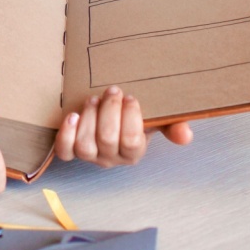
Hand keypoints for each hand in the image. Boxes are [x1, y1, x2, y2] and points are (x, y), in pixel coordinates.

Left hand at [53, 86, 192, 167]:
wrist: (110, 119)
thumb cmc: (133, 119)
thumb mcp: (157, 121)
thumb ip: (173, 126)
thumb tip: (186, 135)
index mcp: (133, 153)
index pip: (132, 141)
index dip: (130, 118)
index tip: (131, 98)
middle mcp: (111, 158)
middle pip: (107, 140)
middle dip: (109, 111)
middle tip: (113, 91)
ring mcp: (90, 156)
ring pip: (85, 145)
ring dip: (89, 118)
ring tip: (94, 100)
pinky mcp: (71, 150)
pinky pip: (64, 150)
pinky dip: (66, 134)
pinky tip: (72, 116)